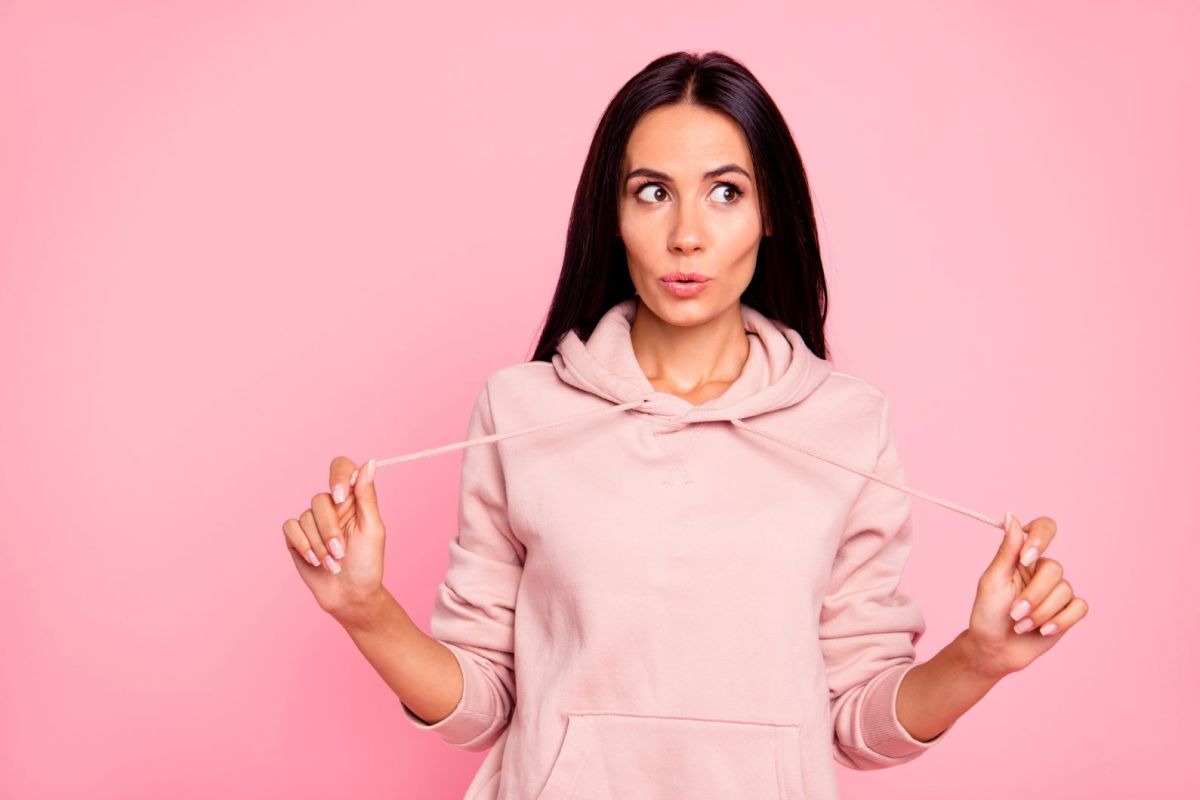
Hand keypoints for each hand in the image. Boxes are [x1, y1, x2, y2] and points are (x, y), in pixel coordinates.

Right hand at [282, 456, 387, 620]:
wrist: (351, 595)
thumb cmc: (367, 564)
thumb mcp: (373, 530)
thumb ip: (367, 497)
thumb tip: (369, 463)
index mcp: (353, 499)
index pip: (341, 468)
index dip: (338, 477)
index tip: (340, 498)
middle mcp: (332, 506)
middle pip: (320, 499)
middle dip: (330, 530)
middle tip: (341, 552)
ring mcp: (313, 521)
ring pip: (306, 517)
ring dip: (319, 544)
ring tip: (333, 564)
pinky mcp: (296, 537)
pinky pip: (291, 528)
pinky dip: (303, 545)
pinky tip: (315, 561)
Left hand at [963, 513, 1089, 679]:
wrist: (995, 649)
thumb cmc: (988, 614)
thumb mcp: (992, 581)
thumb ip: (1007, 550)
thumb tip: (1011, 516)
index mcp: (1023, 556)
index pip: (1044, 528)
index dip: (1041, 538)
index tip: (1026, 558)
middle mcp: (1042, 570)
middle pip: (1055, 568)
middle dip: (1033, 596)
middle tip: (1014, 613)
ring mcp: (1057, 590)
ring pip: (1065, 591)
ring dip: (1041, 613)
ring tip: (1021, 625)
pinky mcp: (1068, 611)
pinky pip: (1079, 607)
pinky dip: (1061, 620)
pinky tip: (1044, 630)